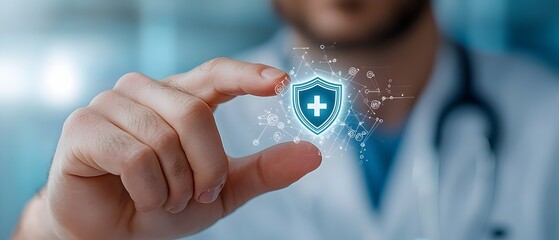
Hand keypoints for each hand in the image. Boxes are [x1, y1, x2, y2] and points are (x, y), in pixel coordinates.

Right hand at [15, 58, 321, 238]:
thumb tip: (314, 153)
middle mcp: (143, 91)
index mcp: (178, 97)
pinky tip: (139, 198)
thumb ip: (264, 170)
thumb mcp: (223, 191)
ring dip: (174, 184)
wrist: (110, 235)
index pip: (216, 73)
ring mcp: (110, 104)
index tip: (283, 83)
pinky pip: (133, 156)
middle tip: (198, 194)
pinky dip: (147, 190)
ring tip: (163, 199)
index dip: (248, 74)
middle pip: (194, 112)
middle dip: (205, 166)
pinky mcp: (83, 127)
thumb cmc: (163, 203)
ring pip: (165, 137)